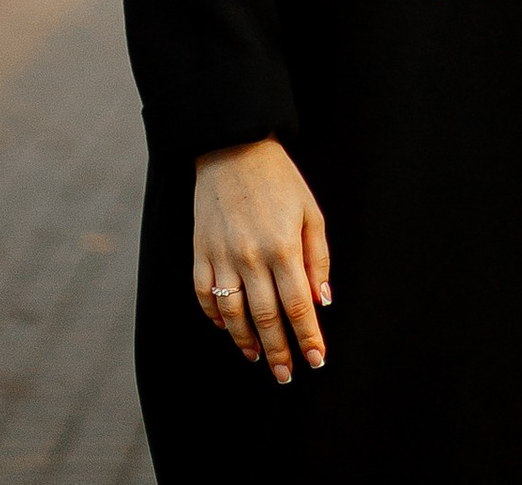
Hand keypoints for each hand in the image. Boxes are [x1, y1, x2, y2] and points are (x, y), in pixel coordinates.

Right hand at [192, 140, 329, 381]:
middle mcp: (251, 257)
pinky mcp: (200, 251)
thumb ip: (318, 259)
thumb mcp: (310, 212)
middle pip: (266, 319)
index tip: (316, 360)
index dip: (308, 338)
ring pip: (233, 315)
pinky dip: (215, 318)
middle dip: (279, 353)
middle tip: (287, 375)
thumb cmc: (278, 179)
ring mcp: (222, 256)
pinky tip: (227, 328)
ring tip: (257, 358)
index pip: (298, 307)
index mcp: (283, 247)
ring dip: (246, 343)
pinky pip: (204, 296)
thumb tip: (321, 301)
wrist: (232, 146)